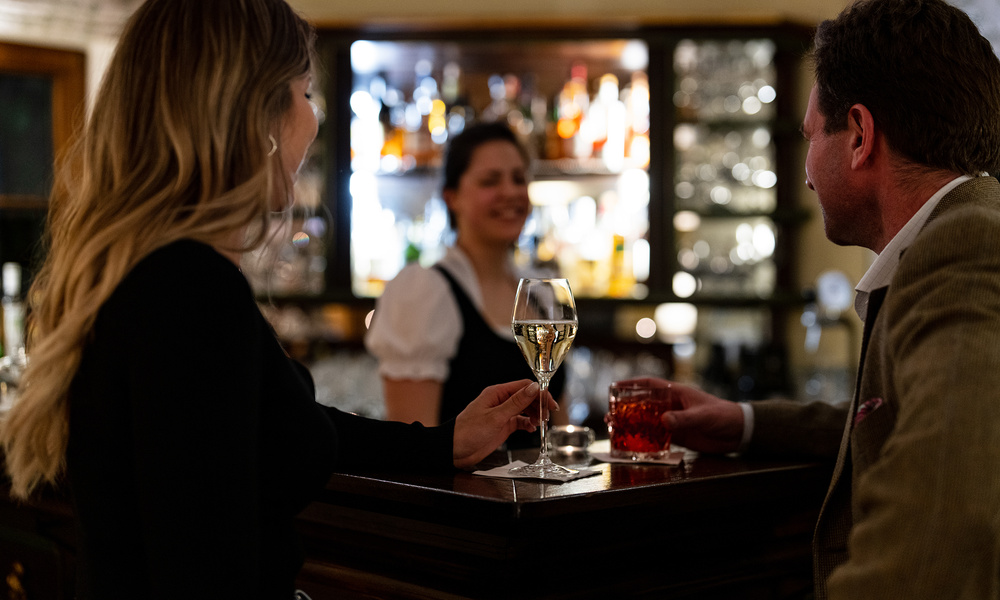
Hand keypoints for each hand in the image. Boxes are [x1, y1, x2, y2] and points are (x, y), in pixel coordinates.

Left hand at [453, 380, 557, 468]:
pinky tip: (531, 429)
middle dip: (539, 405)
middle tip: (548, 415)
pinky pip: (520, 421)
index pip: (523, 386)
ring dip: (535, 415)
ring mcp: (502, 414)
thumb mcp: (495, 417)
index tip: (549, 402)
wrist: (454, 450)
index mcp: (497, 393)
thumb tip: (534, 388)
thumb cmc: (468, 432)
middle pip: (526, 397)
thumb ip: (516, 403)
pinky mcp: (502, 426)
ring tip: (540, 423)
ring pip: (525, 409)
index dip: (539, 393)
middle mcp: (500, 401)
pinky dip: (528, 424)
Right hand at [614, 377, 744, 454]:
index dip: (631, 384)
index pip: (649, 385)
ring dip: (632, 425)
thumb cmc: (723, 415)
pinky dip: (645, 440)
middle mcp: (671, 406)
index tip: (614, 386)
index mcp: (676, 393)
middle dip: (626, 408)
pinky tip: (634, 445)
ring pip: (648, 422)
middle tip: (610, 414)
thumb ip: (684, 418)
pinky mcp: (678, 436)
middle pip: (643, 405)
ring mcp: (674, 421)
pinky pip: (657, 437)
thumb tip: (663, 421)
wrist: (738, 432)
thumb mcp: (703, 415)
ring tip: (616, 429)